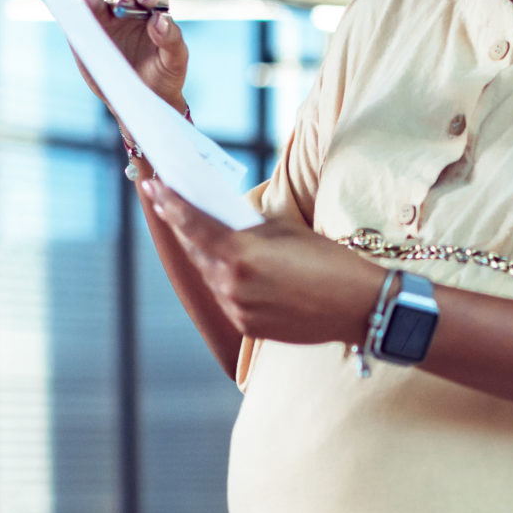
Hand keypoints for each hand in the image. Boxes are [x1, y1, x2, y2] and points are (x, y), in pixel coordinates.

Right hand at [80, 0, 189, 118]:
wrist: (146, 99)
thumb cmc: (165, 75)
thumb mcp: (175, 60)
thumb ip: (171, 38)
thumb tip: (159, 18)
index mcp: (152, 13)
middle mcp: (128, 14)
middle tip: (120, 3)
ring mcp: (105, 25)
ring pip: (96, 6)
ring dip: (92, 2)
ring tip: (87, 2)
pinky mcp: (88, 38)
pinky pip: (78, 24)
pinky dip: (72, 18)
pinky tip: (69, 16)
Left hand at [141, 178, 382, 345]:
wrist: (360, 308)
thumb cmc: (330, 262)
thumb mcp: (287, 232)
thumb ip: (249, 228)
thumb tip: (225, 221)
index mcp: (240, 256)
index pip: (194, 225)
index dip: (170, 203)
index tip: (152, 185)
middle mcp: (232, 286)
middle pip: (197, 251)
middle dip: (184, 226)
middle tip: (170, 202)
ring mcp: (237, 310)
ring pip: (210, 275)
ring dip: (205, 254)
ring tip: (203, 232)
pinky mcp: (247, 327)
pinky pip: (226, 297)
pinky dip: (225, 278)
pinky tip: (233, 265)